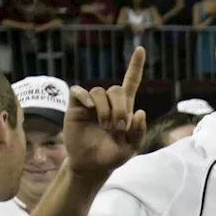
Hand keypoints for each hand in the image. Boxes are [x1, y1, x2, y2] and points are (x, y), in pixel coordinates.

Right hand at [64, 47, 146, 179]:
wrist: (91, 165)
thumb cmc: (112, 155)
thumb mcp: (131, 147)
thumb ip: (138, 132)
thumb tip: (140, 112)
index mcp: (125, 108)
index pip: (131, 82)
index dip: (135, 66)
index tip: (140, 49)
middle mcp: (108, 102)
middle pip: (116, 89)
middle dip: (120, 107)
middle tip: (119, 126)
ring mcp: (91, 104)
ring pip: (100, 92)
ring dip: (105, 109)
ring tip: (105, 126)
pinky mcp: (76, 107)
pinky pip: (79, 91)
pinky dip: (85, 96)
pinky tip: (88, 107)